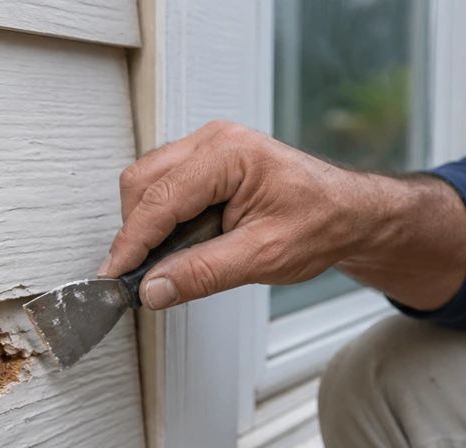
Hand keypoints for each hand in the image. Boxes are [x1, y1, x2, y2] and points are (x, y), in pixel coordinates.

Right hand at [99, 120, 465, 311]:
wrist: (350, 214)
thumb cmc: (322, 223)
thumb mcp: (263, 256)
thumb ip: (203, 272)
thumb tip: (154, 288)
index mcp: (228, 154)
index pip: (159, 199)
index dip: (131, 243)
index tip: (114, 277)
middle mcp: (213, 141)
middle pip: (142, 184)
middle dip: (135, 232)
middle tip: (140, 277)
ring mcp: (208, 148)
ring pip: (148, 184)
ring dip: (148, 226)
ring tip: (169, 263)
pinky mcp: (207, 164)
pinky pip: (165, 187)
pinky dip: (162, 220)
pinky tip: (180, 247)